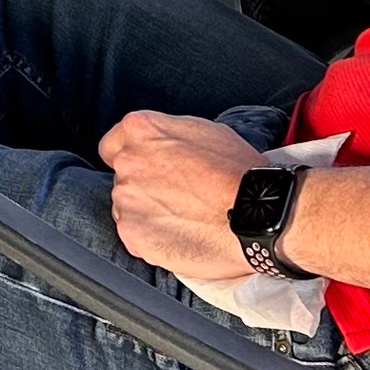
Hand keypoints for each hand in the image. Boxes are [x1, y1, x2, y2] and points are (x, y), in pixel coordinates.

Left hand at [98, 110, 266, 293]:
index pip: (112, 145)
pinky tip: (182, 236)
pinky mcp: (132, 235)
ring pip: (128, 209)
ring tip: (185, 219)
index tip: (148, 169)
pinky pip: (135, 237)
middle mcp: (127, 163)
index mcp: (141, 130)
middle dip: (144, 187)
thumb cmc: (240, 171)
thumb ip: (170, 136)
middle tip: (178, 197)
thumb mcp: (206, 131)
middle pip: (123, 179)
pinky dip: (153, 239)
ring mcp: (126, 200)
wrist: (257, 214)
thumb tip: (163, 145)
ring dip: (148, 214)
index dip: (132, 158)